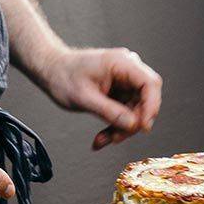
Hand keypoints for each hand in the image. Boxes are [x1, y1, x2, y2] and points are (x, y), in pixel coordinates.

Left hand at [47, 45, 162, 149]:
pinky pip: (126, 111)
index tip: (143, 127)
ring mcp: (125, 80)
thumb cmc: (63, 76)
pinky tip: (102, 137)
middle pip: (146, 99)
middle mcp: (128, 68)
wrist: (51, 70)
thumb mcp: (84, 98)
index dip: (151, 106)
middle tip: (115, 138)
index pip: (150, 83)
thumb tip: (133, 124)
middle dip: (132, 122)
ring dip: (122, 128)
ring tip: (102, 140)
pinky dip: (115, 125)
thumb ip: (110, 111)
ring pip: (136, 109)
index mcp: (121, 63)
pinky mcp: (120, 90)